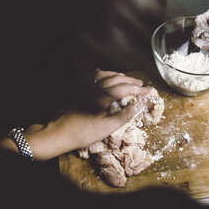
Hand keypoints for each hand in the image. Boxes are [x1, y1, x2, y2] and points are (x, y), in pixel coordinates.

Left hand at [0, 70, 149, 160]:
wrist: (59, 132)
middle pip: (116, 79)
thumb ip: (125, 115)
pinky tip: (105, 78)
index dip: (138, 90)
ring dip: (118, 76)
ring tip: (126, 79)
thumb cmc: (84, 132)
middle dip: (130, 81)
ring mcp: (86, 87)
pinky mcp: (79, 90)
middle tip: (141, 85)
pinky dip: (104, 75)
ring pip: (105, 75)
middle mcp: (95, 87)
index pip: (125, 89)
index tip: (149, 92)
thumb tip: (139, 105)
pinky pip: (95, 77)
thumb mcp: (108, 127)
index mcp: (104, 96)